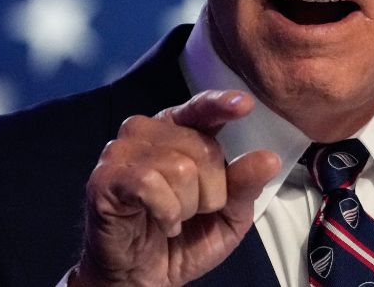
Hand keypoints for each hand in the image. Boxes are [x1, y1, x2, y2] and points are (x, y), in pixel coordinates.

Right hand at [70, 90, 280, 286]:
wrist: (144, 278)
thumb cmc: (184, 240)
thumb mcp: (228, 215)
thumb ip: (246, 185)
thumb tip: (269, 159)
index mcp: (178, 131)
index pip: (201, 108)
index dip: (221, 104)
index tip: (245, 105)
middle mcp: (147, 133)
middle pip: (202, 146)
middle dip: (210, 191)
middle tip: (192, 212)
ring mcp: (121, 153)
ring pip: (179, 167)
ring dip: (185, 206)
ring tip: (173, 219)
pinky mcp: (104, 179)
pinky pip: (149, 184)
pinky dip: (165, 212)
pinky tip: (161, 224)